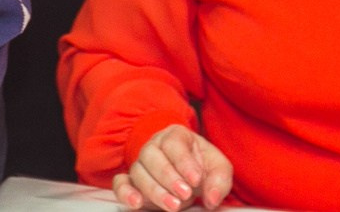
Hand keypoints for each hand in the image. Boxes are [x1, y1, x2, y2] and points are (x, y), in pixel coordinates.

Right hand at [112, 125, 233, 210]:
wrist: (187, 172)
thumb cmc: (201, 166)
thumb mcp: (217, 168)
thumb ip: (219, 180)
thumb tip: (213, 199)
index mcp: (175, 136)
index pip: (174, 144)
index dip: (184, 163)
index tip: (196, 180)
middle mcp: (153, 146)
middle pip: (153, 157)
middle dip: (169, 178)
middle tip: (185, 194)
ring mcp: (140, 163)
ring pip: (138, 172)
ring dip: (154, 191)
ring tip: (173, 206)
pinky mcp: (131, 181)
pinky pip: (120, 183)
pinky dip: (125, 193)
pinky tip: (136, 203)